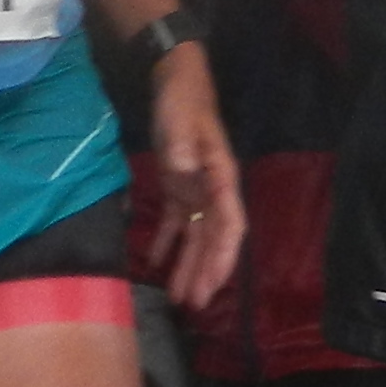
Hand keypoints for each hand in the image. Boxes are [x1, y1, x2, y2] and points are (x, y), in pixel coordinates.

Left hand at [143, 42, 246, 312]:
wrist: (176, 82)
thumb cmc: (183, 101)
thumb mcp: (182, 118)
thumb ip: (184, 144)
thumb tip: (184, 168)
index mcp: (222, 177)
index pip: (229, 224)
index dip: (224, 255)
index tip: (215, 282)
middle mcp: (214, 190)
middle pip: (213, 239)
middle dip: (206, 272)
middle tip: (195, 305)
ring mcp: (196, 192)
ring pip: (196, 237)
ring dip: (188, 266)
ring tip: (178, 299)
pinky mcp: (178, 189)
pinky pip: (175, 223)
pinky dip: (166, 244)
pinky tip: (156, 266)